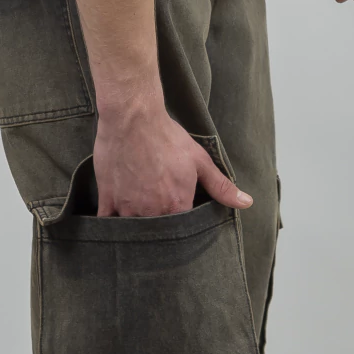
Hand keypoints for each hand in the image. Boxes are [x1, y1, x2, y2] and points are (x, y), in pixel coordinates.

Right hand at [93, 108, 252, 216]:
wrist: (133, 118)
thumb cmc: (167, 137)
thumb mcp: (200, 160)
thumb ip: (221, 186)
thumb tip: (246, 203)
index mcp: (176, 206)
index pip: (182, 232)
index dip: (182, 229)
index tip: (180, 222)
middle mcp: (151, 213)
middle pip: (156, 235)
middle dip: (159, 232)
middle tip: (159, 214)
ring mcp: (127, 207)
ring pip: (133, 230)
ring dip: (138, 226)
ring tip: (141, 214)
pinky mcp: (108, 198)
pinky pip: (107, 222)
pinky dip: (112, 224)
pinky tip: (116, 220)